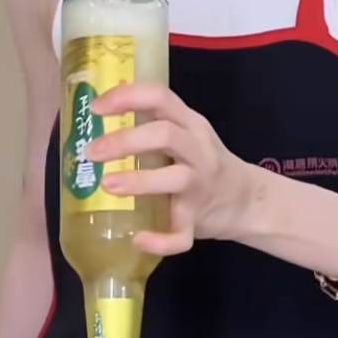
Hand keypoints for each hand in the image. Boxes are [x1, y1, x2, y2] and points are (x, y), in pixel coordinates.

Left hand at [89, 84, 254, 255]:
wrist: (246, 200)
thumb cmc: (201, 164)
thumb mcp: (186, 135)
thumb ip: (152, 125)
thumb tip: (95, 122)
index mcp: (190, 124)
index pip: (160, 96)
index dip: (126, 97)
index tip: (96, 108)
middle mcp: (198, 150)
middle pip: (164, 135)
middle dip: (124, 141)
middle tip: (92, 152)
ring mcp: (200, 185)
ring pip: (174, 178)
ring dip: (138, 181)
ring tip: (107, 186)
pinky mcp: (199, 218)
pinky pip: (181, 233)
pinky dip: (161, 240)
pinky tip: (139, 239)